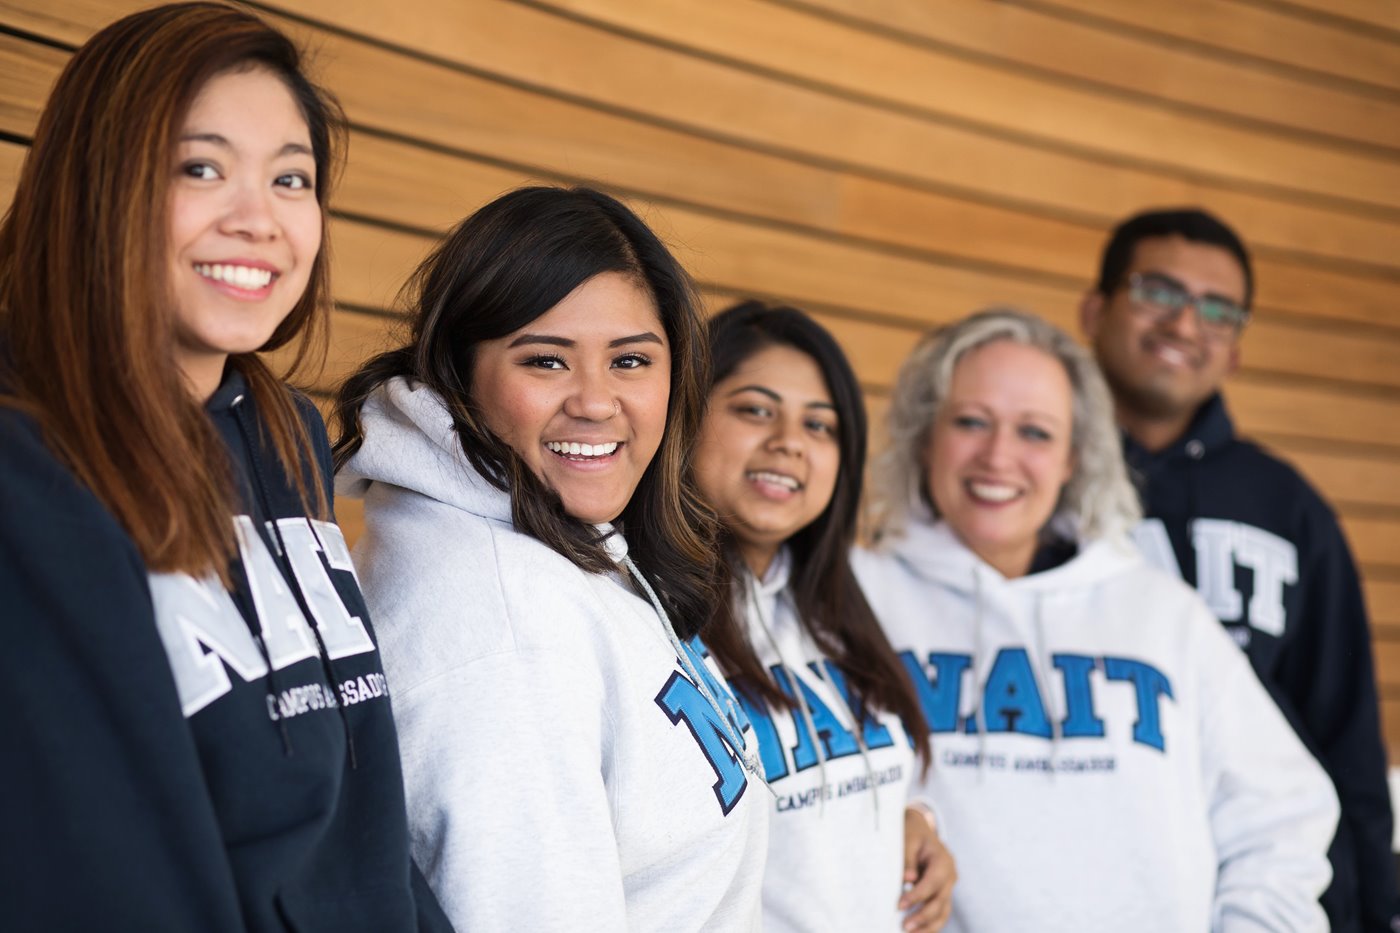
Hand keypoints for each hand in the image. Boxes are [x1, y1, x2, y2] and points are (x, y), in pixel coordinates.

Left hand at [899, 804, 955, 931]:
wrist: (919, 828)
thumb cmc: (912, 832)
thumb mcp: (908, 837)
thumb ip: (907, 858)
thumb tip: (907, 880)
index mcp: (943, 861)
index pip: (932, 883)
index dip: (917, 896)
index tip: (899, 905)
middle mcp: (950, 876)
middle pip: (940, 901)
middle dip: (923, 916)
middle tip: (904, 927)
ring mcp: (948, 886)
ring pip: (944, 912)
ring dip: (929, 926)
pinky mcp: (941, 893)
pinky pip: (939, 912)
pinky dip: (930, 924)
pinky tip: (918, 932)